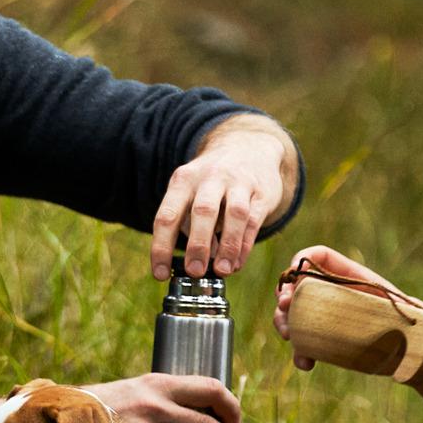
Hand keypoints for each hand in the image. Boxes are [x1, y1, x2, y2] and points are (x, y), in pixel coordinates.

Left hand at [150, 116, 295, 280]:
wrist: (248, 148)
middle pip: (202, 211)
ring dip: (227, 245)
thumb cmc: (211, 183)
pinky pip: (254, 220)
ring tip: (222, 271)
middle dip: (197, 245)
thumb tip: (199, 263)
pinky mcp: (262, 192)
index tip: (160, 274)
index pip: (167, 215)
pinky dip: (245, 244)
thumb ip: (191, 226)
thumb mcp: (191, 194)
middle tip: (194, 272)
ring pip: (234, 214)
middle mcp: (210, 177)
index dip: (161, 247)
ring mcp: (238, 182)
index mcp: (184, 180)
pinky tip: (237, 262)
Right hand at [274, 245, 422, 366]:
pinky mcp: (324, 339)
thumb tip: (407, 305)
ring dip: (283, 323)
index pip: (317, 256)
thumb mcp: (408, 308)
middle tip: (284, 308)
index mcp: (350, 276)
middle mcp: (333, 292)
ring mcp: (325, 315)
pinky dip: (299, 353)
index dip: (300, 260)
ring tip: (289, 337)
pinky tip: (305, 364)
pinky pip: (302, 342)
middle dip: (284, 295)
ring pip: (293, 313)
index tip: (294, 278)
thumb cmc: (413, 324)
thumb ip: (403, 302)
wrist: (412, 351)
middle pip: (297, 285)